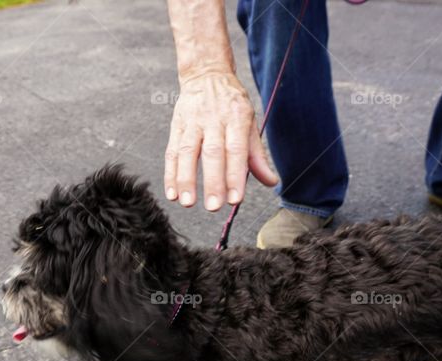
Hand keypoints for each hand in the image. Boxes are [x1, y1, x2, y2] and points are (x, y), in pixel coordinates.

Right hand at [164, 71, 277, 210]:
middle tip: (213, 206)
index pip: (236, 150)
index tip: (236, 199)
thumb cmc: (232, 103)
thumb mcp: (249, 122)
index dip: (235, 175)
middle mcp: (214, 120)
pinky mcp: (177, 126)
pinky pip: (172, 151)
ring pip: (187, 152)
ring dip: (186, 180)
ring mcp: (193, 122)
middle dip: (212, 182)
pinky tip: (172, 193)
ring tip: (187, 203)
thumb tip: (271, 181)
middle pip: (212, 153)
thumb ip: (256, 155)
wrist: (206, 74)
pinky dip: (170, 174)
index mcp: (236, 118)